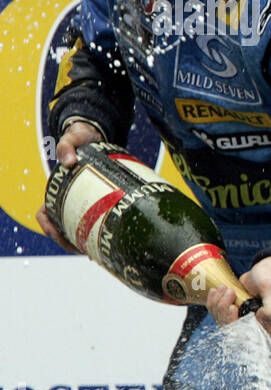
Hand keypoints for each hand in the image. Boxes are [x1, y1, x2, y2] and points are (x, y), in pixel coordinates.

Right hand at [36, 121, 105, 251]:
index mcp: (55, 189)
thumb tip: (67, 161)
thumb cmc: (80, 138)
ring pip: (76, 229)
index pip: (44, 214)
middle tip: (83, 251)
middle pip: (61, 228)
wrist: (95, 136)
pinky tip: (106, 243)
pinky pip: (92, 221)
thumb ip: (67, 145)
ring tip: (95, 252)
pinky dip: (96, 233)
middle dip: (69, 242)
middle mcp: (65, 198)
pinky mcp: (95, 200)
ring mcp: (79, 201)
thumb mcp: (72, 138)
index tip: (57, 234)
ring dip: (83, 242)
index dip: (48, 226)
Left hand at [207, 256, 270, 338]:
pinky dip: (214, 302)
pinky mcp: (233, 316)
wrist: (263, 271)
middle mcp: (257, 329)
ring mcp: (244, 322)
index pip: (248, 336)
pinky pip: (217, 315)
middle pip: (232, 330)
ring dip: (218, 304)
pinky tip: (217, 291)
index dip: (236, 324)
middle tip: (230, 292)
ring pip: (222, 322)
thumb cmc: (270, 280)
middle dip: (224, 310)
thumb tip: (261, 319)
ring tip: (225, 288)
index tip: (234, 307)